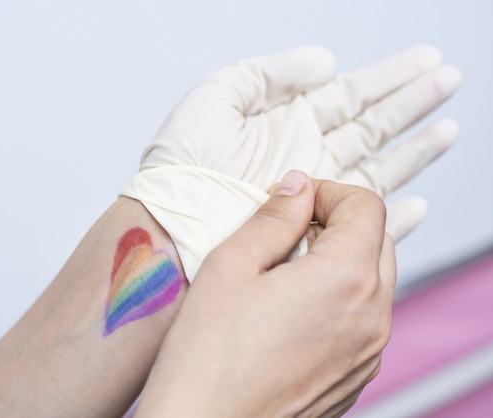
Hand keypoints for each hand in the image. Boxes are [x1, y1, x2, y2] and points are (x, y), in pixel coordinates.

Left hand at [122, 45, 459, 279]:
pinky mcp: (310, 236)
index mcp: (285, 123)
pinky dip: (392, 217)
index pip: (349, 95)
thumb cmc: (180, 168)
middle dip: (411, 104)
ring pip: (376, 169)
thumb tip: (325, 61)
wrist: (168, 229)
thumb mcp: (217, 98)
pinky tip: (414, 203)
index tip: (423, 62)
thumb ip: (269, 73)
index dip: (388, 77)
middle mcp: (304, 158)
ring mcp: (310, 199)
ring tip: (447, 129)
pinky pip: (361, 224)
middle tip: (448, 81)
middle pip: (371, 126)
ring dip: (413, 151)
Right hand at [135, 171, 395, 417]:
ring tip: (285, 271)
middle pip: (377, 240)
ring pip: (373, 281)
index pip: (366, 206)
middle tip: (287, 229)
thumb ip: (274, 217)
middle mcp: (371, 317)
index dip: (328, 191)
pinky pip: (363, 320)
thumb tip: (298, 188)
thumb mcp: (231, 264)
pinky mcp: (355, 377)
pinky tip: (291, 311)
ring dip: (339, 261)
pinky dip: (339, 300)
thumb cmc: (208, 355)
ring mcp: (368, 352)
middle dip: (337, 223)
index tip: (292, 200)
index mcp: (346, 279)